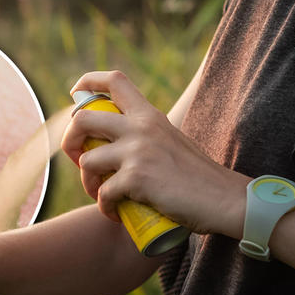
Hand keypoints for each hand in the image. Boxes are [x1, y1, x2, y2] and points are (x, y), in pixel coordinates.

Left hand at [62, 70, 247, 235]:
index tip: (75, 95)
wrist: (225, 199)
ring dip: (87, 183)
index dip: (87, 82)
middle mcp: (141, 127)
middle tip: (78, 159)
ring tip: (101, 194)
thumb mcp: (171, 141)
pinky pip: (103, 193)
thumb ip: (147, 137)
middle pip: (82, 118)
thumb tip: (117, 146)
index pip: (113, 81)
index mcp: (150, 115)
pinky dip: (104, 207)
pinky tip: (115, 213)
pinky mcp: (137, 178)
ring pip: (86, 160)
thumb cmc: (198, 177)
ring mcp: (138, 151)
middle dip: (69, 140)